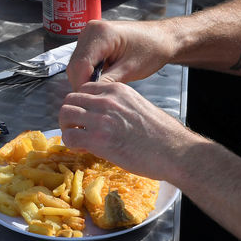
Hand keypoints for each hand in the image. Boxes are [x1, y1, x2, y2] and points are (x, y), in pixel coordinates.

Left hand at [59, 81, 198, 179]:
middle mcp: (106, 101)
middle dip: (69, 114)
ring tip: (77, 137)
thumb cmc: (164, 134)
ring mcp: (101, 119)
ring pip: (65, 115)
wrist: (175, 151)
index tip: (84, 116)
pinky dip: (70, 143)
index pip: (84, 89)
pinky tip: (82, 148)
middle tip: (76, 127)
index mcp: (118, 91)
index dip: (81, 104)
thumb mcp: (140, 107)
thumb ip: (119, 106)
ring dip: (67, 127)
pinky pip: (69, 136)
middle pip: (70, 100)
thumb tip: (106, 116)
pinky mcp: (98, 139)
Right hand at [66, 19, 177, 89]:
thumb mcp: (130, 70)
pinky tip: (102, 78)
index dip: (82, 84)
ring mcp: (89, 34)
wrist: (161, 39)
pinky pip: (82, 60)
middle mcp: (90, 30)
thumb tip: (88, 96)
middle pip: (75, 64)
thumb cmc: (151, 50)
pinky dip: (88, 72)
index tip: (88, 100)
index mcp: (101, 33)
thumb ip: (106, 82)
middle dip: (83, 82)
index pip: (80, 64)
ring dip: (85, 78)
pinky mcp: (90, 40)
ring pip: (76, 64)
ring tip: (101, 88)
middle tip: (95, 98)